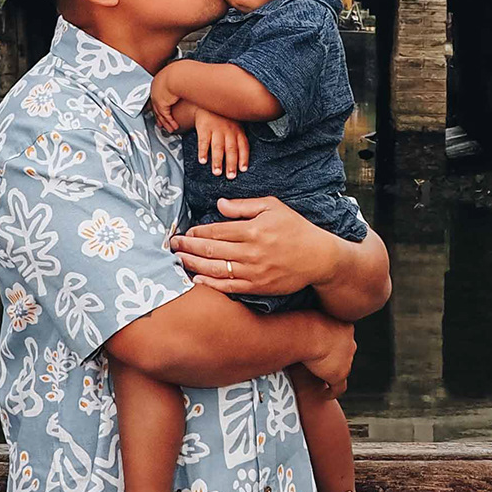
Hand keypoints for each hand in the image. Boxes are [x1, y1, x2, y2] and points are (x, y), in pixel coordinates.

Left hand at [149, 67, 185, 133]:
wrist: (179, 74)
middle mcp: (155, 90)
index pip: (156, 95)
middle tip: (161, 124)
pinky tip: (175, 126)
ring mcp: (157, 97)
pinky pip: (166, 116)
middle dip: (159, 117)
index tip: (160, 111)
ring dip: (166, 123)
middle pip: (155, 107)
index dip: (158, 105)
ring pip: (160, 114)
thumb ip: (180, 79)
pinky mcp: (162, 104)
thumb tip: (185, 78)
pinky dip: (170, 122)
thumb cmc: (182, 72)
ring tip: (170, 129)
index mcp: (158, 81)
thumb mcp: (179, 75)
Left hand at [172, 194, 344, 300]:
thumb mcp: (272, 207)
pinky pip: (228, 287)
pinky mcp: (257, 287)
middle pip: (211, 251)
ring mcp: (253, 271)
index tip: (185, 233)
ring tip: (179, 261)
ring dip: (193, 265)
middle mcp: (250, 252)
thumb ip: (243, 206)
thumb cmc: (295, 228)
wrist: (318, 257)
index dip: (197, 233)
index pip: (216, 231)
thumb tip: (219, 205)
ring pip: (215, 270)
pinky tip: (197, 280)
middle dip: (188, 248)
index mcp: (253, 230)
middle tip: (173, 246)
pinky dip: (210, 284)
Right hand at [190, 106, 249, 176]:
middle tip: (231, 176)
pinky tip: (202, 160)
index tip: (243, 169)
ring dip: (217, 160)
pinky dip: (203, 151)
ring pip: (218, 147)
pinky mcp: (204, 127)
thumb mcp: (236, 125)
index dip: (244, 158)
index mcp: (238, 131)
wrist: (208, 102)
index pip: (243, 146)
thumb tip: (242, 162)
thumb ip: (239, 140)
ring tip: (217, 172)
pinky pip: (203, 141)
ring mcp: (216, 129)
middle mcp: (228, 130)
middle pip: (231, 149)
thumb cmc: (224, 118)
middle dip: (231, 164)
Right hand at [297, 313, 355, 394]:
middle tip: (323, 362)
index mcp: (346, 327)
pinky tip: (324, 394)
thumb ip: (310, 319)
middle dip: (337, 357)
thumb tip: (299, 318)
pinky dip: (332, 391)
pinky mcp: (339, 375)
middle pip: (345, 353)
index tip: (325, 346)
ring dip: (333, 373)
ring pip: (342, 369)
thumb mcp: (310, 316)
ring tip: (322, 379)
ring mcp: (346, 361)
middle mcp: (350, 343)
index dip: (334, 342)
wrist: (310, 334)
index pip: (343, 337)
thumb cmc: (304, 321)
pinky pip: (339, 387)